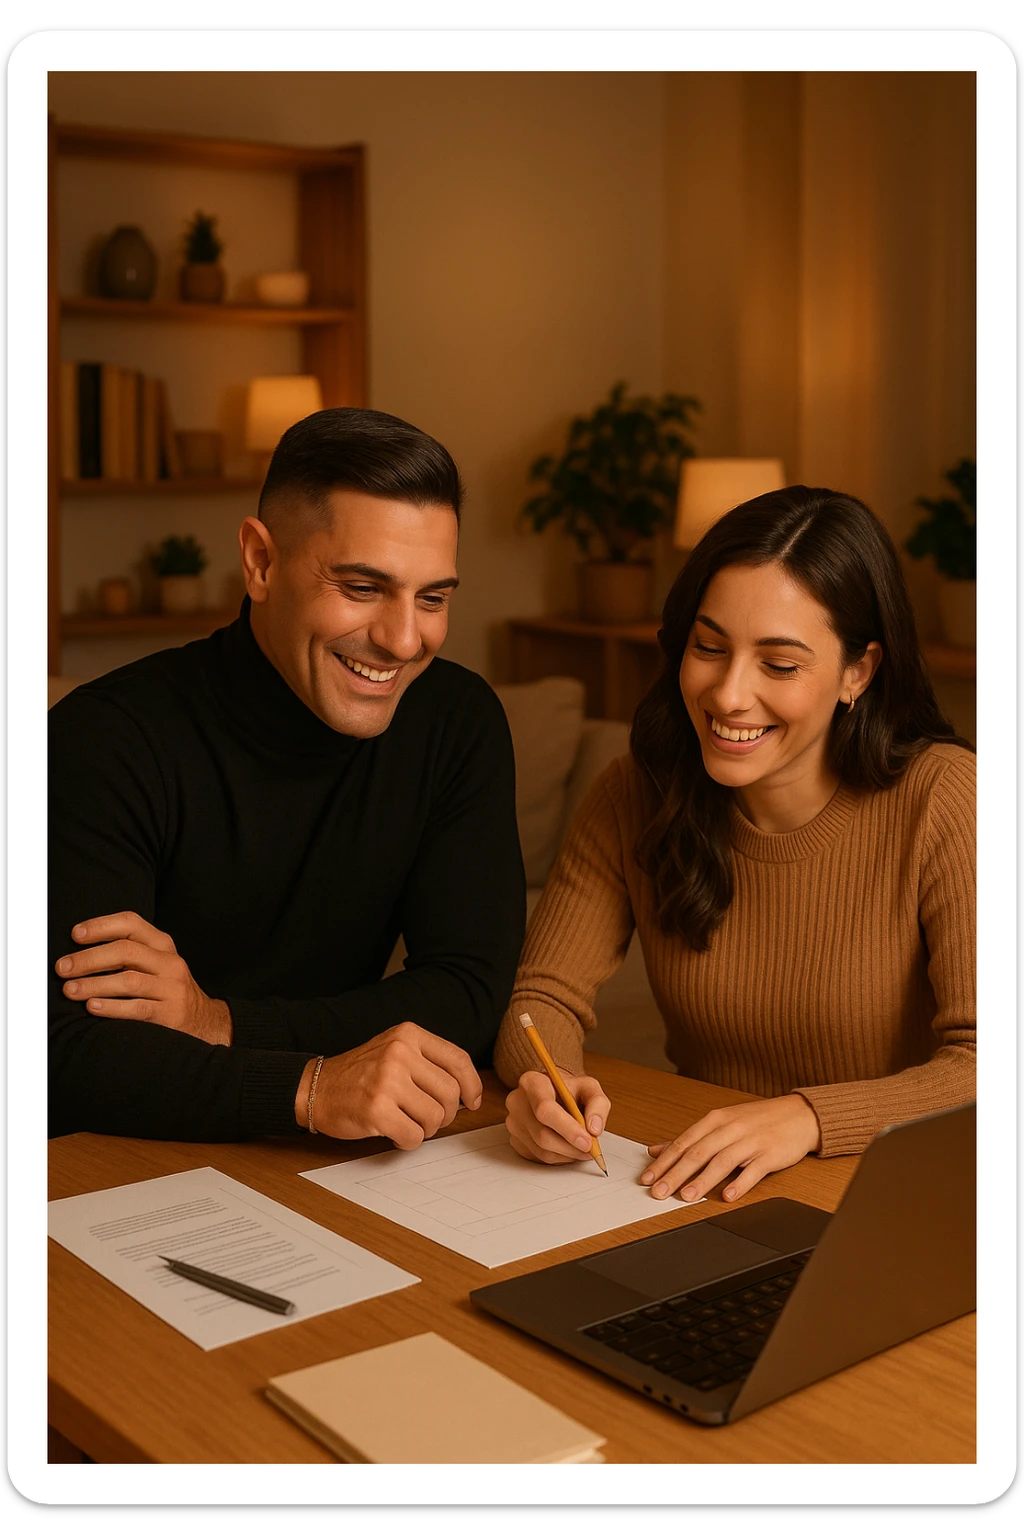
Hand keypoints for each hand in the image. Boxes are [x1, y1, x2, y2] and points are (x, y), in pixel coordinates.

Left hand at [55, 912, 230, 1045]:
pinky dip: (112, 1007)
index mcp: (162, 944)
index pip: (131, 924)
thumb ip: (126, 954)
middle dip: (89, 959)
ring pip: (129, 981)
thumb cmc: (165, 989)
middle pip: (126, 952)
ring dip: (94, 984)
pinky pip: (138, 1009)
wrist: (202, 1021)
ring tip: (70, 990)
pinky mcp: (171, 1014)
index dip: (101, 926)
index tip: (75, 934)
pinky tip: (92, 1007)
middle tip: (63, 968)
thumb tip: (77, 952)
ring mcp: (172, 988)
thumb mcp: (155, 963)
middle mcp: (170, 962)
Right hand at [298, 1022, 482, 1147]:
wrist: (316, 1088)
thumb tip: (469, 1092)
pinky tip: (396, 1133)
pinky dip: (409, 1141)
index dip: (472, 1085)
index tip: (472, 1101)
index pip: (458, 1060)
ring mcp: (387, 1081)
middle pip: (450, 1093)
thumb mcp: (395, 1050)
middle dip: (446, 1113)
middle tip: (429, 1118)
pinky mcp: (376, 1110)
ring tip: (409, 1124)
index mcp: (408, 1035)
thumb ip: (429, 1061)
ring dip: (427, 1129)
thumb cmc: (362, 1074)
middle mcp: (399, 1054)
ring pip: (435, 1117)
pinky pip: (414, 1136)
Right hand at [505, 1069, 610, 1164]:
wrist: (552, 1093)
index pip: (545, 1109)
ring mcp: (513, 1123)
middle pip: (543, 1134)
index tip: (587, 1141)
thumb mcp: (588, 1087)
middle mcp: (517, 1102)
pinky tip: (567, 1147)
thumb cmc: (568, 1090)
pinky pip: (539, 1157)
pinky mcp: (515, 1140)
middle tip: (591, 1150)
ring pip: (542, 1150)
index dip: (568, 1129)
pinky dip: (558, 1157)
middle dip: (571, 1147)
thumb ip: (598, 1104)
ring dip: (567, 1154)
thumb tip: (594, 1129)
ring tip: (582, 1148)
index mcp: (532, 1082)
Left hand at [640, 1095, 820, 1202]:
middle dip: (676, 1173)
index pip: (684, 1142)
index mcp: (716, 1120)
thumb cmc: (757, 1120)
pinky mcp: (771, 1154)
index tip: (647, 1178)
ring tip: (686, 1195)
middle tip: (659, 1192)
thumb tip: (656, 1150)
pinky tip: (727, 1196)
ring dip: (703, 1180)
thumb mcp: (721, 1122)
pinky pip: (753, 1170)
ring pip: (722, 1161)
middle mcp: (731, 1128)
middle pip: (698, 1152)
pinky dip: (739, 1184)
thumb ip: (689, 1138)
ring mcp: (751, 1141)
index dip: (664, 1161)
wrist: (799, 1114)